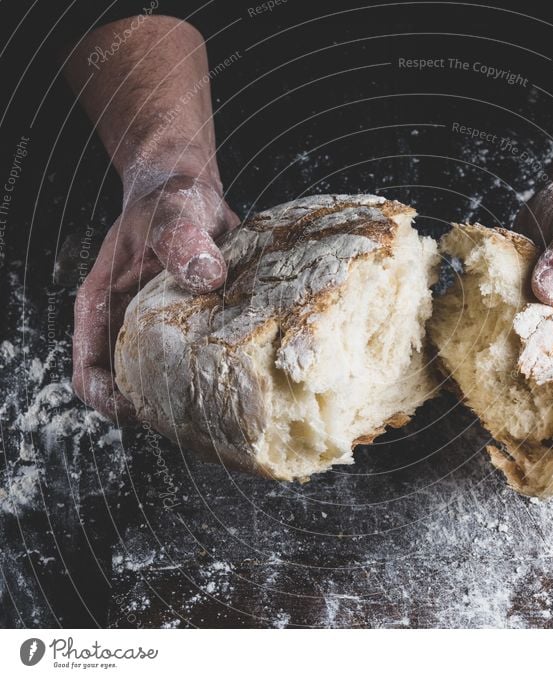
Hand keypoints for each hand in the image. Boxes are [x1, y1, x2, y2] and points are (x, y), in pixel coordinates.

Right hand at [72, 172, 239, 421]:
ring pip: (164, 383)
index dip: (109, 401)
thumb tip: (205, 275)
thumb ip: (181, 239)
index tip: (144, 411)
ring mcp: (159, 331)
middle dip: (157, 410)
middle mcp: (127, 327)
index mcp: (102, 308)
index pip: (89, 374)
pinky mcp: (192, 329)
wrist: (192, 195)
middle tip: (198, 418)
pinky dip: (216, 375)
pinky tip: (243, 377)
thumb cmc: (169, 202)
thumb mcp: (172, 213)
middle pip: (129, 390)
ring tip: (223, 406)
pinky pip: (198, 364)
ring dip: (188, 397)